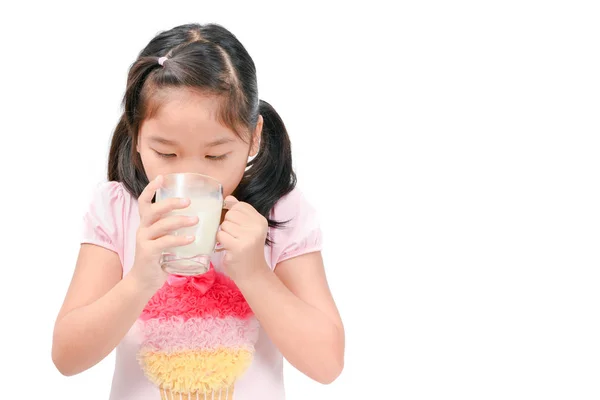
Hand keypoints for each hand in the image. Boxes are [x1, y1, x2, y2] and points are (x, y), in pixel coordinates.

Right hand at [129, 175, 197, 291]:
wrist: (144, 281)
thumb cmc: (159, 258)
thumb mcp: (164, 240)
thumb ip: (174, 229)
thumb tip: (198, 217)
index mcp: (147, 223)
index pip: (144, 202)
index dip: (151, 188)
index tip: (162, 178)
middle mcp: (143, 228)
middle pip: (154, 210)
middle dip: (171, 203)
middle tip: (188, 201)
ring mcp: (143, 240)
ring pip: (161, 225)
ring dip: (179, 221)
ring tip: (195, 220)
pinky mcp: (147, 253)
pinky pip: (164, 242)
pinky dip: (178, 239)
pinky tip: (191, 239)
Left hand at [217, 196, 269, 281]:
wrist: (253, 275)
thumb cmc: (247, 251)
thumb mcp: (248, 230)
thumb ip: (240, 214)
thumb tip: (228, 198)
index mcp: (260, 220)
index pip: (239, 206)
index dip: (233, 215)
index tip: (237, 228)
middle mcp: (257, 226)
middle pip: (230, 214)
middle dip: (227, 226)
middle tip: (235, 238)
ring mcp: (249, 236)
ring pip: (224, 225)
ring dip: (224, 235)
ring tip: (233, 244)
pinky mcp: (238, 246)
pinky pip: (220, 235)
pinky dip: (220, 242)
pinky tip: (229, 248)